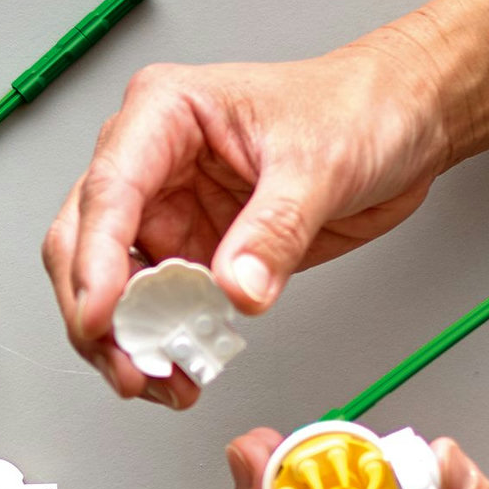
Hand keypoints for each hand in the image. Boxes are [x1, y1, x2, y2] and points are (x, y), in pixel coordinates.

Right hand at [44, 31, 454, 404]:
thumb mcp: (320, 165)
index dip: (96, 261)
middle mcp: (151, 162)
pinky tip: (179, 370)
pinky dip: (162, 343)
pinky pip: (157, 306)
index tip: (100, 317)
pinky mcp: (191, 249)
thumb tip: (234, 291)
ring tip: (157, 380)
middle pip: (85, 243)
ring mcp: (166, 208)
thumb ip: (273, 231)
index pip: (108, 191)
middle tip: (129, 365)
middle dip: (96, 313)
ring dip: (125, 339)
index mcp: (164, 114)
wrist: (403, 121)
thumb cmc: (359, 108)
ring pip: (110, 284)